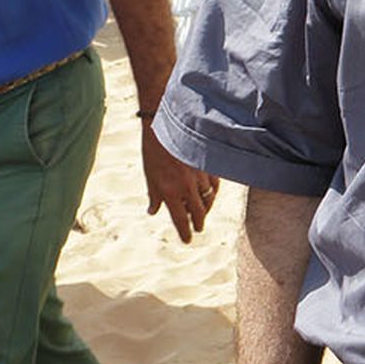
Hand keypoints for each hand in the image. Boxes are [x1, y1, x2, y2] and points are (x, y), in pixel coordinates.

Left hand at [141, 121, 217, 243]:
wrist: (166, 123)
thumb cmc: (153, 149)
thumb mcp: (149, 175)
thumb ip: (153, 196)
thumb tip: (153, 211)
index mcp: (170, 191)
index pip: (180, 219)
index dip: (185, 232)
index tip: (187, 240)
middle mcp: (186, 186)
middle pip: (198, 212)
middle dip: (198, 223)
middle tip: (197, 229)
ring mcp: (199, 175)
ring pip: (208, 198)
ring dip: (206, 208)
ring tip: (203, 213)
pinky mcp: (207, 164)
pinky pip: (215, 183)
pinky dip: (213, 192)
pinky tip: (211, 194)